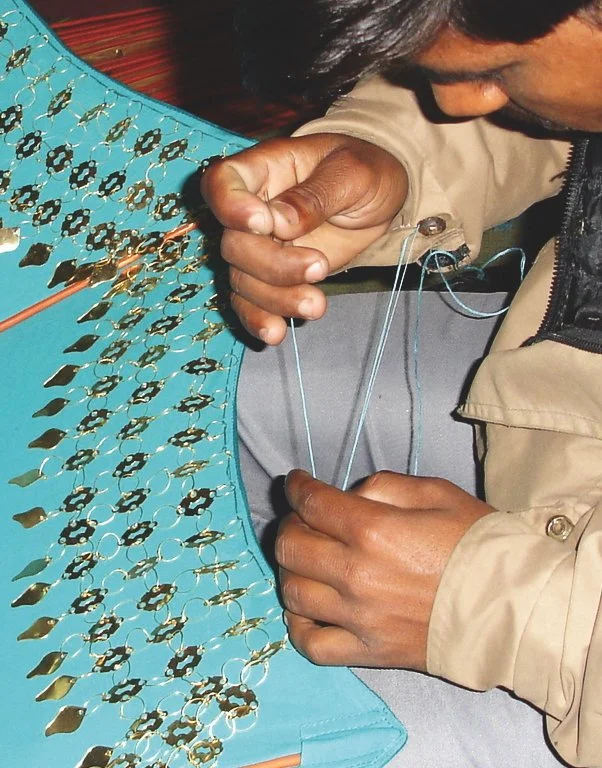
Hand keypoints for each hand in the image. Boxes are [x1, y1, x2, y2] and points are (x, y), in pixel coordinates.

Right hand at [200, 134, 407, 343]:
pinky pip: (252, 302)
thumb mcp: (353, 173)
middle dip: (273, 265)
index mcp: (263, 170)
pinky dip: (259, 320)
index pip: (222, 183)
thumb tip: (280, 225)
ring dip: (275, 299)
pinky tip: (276, 334)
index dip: (231, 206)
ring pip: (243, 280)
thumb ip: (315, 197)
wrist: (379, 201)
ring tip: (316, 306)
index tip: (263, 224)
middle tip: (319, 267)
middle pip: (234, 244)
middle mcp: (252, 210)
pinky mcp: (272, 278)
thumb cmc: (366, 172)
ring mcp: (260, 246)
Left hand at [276, 469, 493, 669]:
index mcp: (372, 530)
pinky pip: (310, 643)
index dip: (297, 486)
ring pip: (292, 591)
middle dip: (289, 524)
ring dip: (290, 568)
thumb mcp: (436, 492)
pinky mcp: (367, 651)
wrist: (511, 605)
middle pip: (290, 546)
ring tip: (306, 559)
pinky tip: (306, 606)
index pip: (312, 503)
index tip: (296, 482)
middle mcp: (355, 574)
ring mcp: (358, 618)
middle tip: (303, 519)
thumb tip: (349, 496)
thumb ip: (383, 486)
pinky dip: (298, 623)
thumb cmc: (476, 543)